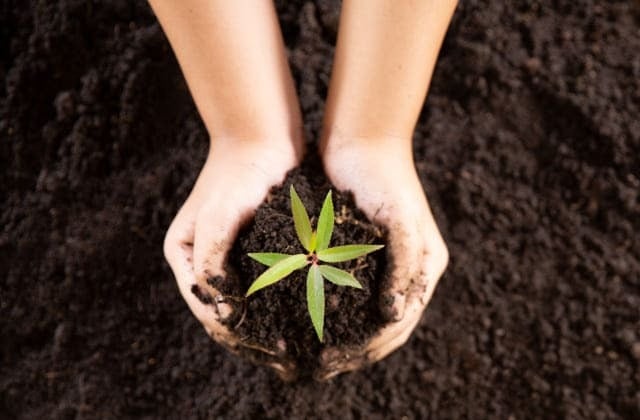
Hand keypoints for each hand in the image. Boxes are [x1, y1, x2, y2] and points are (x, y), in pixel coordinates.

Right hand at [164, 138, 301, 379]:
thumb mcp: (218, 217)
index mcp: (184, 255)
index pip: (205, 307)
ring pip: (246, 302)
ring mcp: (230, 255)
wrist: (263, 138)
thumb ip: (213, 263)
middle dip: (251, 336)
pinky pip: (264, 284)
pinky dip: (278, 302)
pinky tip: (301, 314)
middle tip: (284, 355)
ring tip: (294, 343)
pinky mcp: (255, 248)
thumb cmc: (238, 174)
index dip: (233, 333)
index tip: (267, 347)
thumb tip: (222, 314)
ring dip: (266, 323)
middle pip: (224, 311)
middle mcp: (204, 259)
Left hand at [316, 138, 448, 379]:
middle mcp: (407, 271)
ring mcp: (384, 264)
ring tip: (314, 354)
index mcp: (425, 267)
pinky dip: (332, 311)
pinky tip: (309, 320)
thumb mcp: (400, 221)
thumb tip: (394, 315)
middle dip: (354, 350)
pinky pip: (348, 294)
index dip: (369, 347)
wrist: (362, 141)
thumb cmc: (385, 178)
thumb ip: (404, 267)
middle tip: (320, 366)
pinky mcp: (359, 254)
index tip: (334, 360)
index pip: (400, 324)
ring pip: (364, 315)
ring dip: (343, 337)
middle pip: (384, 328)